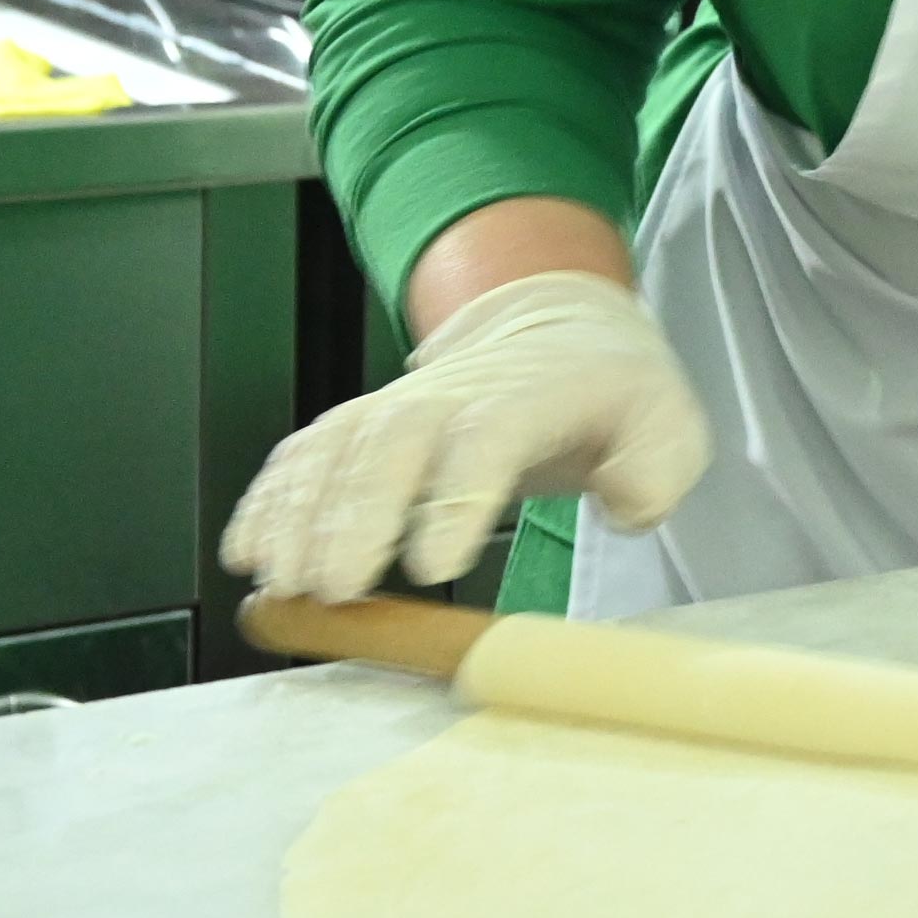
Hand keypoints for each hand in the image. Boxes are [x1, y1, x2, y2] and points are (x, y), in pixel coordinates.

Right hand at [222, 271, 709, 600]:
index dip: (456, 500)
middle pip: (390, 445)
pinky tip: (248, 552)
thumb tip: (629, 503)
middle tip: (334, 588)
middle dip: (353, 517)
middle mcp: (450, 396)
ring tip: (281, 583)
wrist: (558, 329)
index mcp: (530, 396)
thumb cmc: (613, 390)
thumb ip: (658, 468)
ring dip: (298, 515)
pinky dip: (268, 500)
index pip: (487, 440)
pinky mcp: (361, 425)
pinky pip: (303, 455)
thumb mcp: (669, 422)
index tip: (434, 566)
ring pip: (332, 450)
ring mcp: (396, 406)